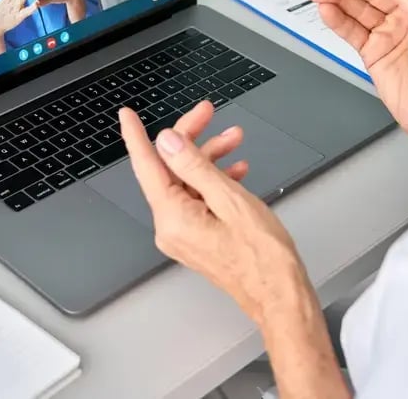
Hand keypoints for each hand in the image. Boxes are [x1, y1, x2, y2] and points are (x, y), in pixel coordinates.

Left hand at [120, 101, 309, 324]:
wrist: (280, 294)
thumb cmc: (263, 257)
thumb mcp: (230, 199)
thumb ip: (195, 166)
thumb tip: (168, 142)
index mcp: (173, 217)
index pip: (146, 166)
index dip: (136, 136)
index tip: (128, 115)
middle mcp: (171, 228)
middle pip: (169, 170)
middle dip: (191, 139)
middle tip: (208, 113)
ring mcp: (183, 235)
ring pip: (186, 182)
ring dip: (209, 158)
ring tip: (235, 140)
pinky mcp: (196, 238)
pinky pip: (196, 199)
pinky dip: (214, 180)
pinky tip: (235, 171)